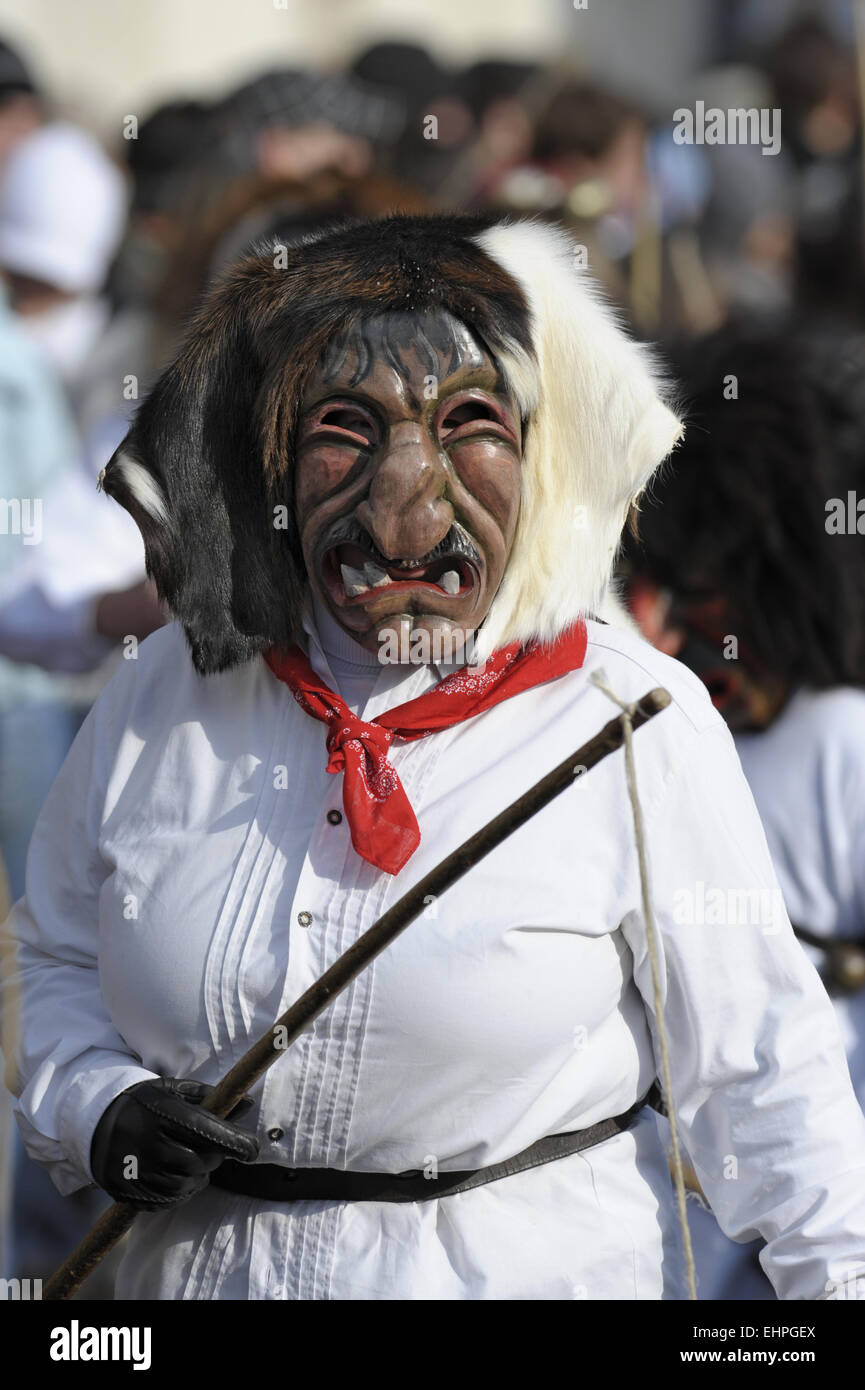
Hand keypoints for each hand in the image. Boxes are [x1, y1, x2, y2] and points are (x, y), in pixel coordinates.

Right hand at [90, 1077, 258, 1210]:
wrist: (97, 1121)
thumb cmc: (147, 1103)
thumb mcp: (175, 1090)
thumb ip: (211, 1098)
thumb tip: (249, 1105)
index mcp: (162, 1112)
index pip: (208, 1132)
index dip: (236, 1143)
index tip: (253, 1149)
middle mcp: (146, 1141)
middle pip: (198, 1162)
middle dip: (215, 1159)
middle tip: (215, 1151)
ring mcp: (134, 1169)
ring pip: (184, 1186)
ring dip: (199, 1178)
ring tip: (196, 1164)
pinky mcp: (125, 1190)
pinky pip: (165, 1201)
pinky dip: (180, 1194)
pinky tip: (180, 1179)